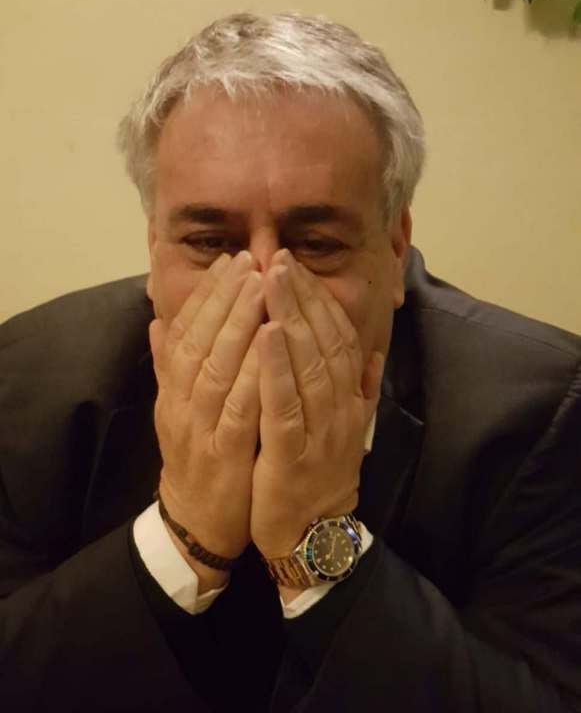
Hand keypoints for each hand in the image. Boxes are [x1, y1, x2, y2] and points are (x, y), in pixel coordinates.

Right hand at [149, 251, 263, 586]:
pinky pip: (238, 408)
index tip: (230, 260)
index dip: (207, 294)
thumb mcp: (178, 408)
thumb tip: (157, 320)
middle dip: (225, 296)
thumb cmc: (196, 456)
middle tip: (249, 259)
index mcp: (174, 389)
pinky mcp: (223, 454)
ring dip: (237, 324)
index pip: (186, 331)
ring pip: (216, 366)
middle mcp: (180, 402)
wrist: (196, 521)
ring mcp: (199, 428)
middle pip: (200, 340)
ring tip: (260, 286)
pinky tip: (271, 344)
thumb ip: (170, 365)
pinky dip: (253, 374)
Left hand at [251, 250, 383, 560]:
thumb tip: (373, 350)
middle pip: (323, 342)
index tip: (294, 265)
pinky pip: (286, 405)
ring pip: (308, 365)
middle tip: (279, 256)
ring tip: (271, 279)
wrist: (313, 537)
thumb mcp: (345, 427)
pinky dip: (277, 368)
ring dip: (291, 318)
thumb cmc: (320, 475)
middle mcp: (339, 409)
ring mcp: (320, 432)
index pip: (336, 338)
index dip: (316, 299)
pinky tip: (265, 334)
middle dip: (301, 296)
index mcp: (347, 399)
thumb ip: (359, 388)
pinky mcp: (293, 456)